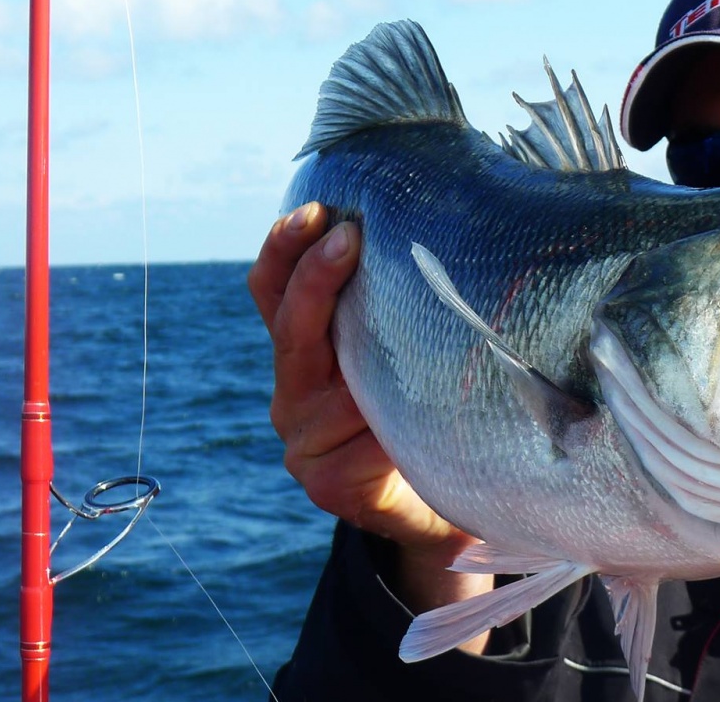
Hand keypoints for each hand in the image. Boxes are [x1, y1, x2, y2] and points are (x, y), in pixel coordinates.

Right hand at [248, 202, 487, 630]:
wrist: (444, 508)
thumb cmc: (432, 416)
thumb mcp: (412, 354)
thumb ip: (402, 308)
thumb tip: (447, 228)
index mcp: (306, 353)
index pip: (272, 291)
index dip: (284, 249)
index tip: (318, 212)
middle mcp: (292, 392)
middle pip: (291, 328)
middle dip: (317, 279)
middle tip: (348, 237)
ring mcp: (302, 442)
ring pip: (338, 390)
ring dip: (383, 372)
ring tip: (438, 354)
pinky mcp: (326, 485)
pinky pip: (364, 445)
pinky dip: (396, 434)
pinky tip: (427, 430)